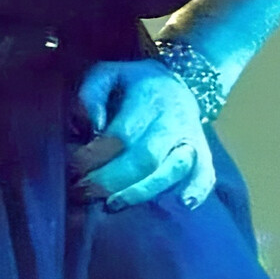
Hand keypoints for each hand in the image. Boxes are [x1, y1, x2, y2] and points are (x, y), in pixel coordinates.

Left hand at [69, 58, 216, 211]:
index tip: (73, 170)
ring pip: (173, 169)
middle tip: (82, 193)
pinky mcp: (203, 154)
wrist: (179, 83)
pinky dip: (199, 189)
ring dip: (144, 191)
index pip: (121, 134)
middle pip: (145, 157)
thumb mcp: (108, 74)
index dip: (95, 156)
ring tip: (115, 204)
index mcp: (148, 99)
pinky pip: (206, 173)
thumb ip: (91, 94)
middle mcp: (172, 120)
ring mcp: (191, 138)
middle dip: (112, 180)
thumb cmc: (134, 85)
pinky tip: (185, 203)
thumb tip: (91, 126)